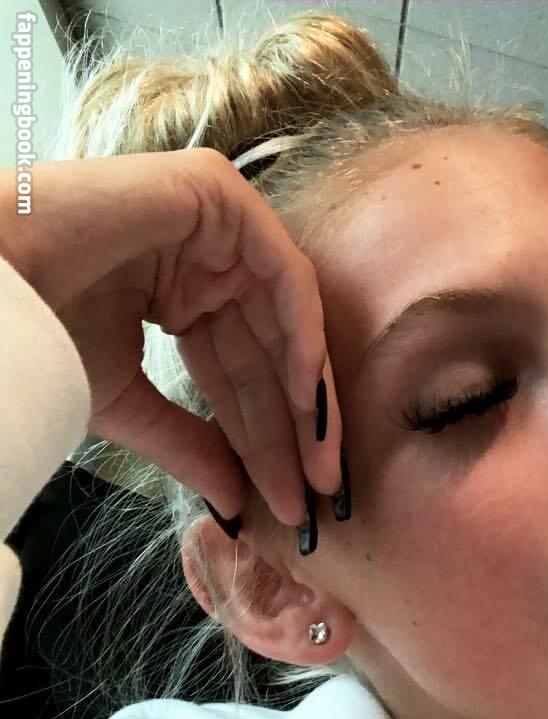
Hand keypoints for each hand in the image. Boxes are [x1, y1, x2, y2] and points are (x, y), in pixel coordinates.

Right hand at [0, 148, 340, 530]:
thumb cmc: (40, 338)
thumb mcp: (130, 406)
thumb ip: (191, 446)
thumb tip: (236, 506)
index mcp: (181, 297)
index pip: (240, 375)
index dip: (266, 440)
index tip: (289, 500)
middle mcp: (203, 257)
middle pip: (269, 353)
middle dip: (295, 429)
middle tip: (317, 495)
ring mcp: (213, 222)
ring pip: (287, 319)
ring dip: (309, 399)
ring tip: (319, 469)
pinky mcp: (217, 194)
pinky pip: (284, 276)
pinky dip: (304, 340)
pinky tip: (310, 405)